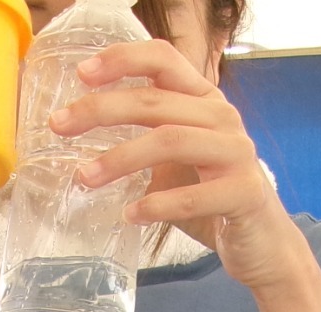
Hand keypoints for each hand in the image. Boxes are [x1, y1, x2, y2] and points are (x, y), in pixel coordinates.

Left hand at [52, 39, 306, 291]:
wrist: (261, 244)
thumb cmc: (210, 199)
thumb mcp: (173, 161)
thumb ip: (142, 137)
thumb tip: (79, 130)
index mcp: (204, 101)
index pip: (164, 59)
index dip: (122, 59)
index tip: (81, 73)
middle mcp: (223, 118)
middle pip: (155, 100)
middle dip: (100, 110)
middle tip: (59, 126)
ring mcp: (237, 154)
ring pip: (170, 141)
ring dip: (120, 158)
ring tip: (85, 177)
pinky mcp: (244, 193)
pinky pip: (193, 196)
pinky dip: (156, 204)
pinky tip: (131, 214)